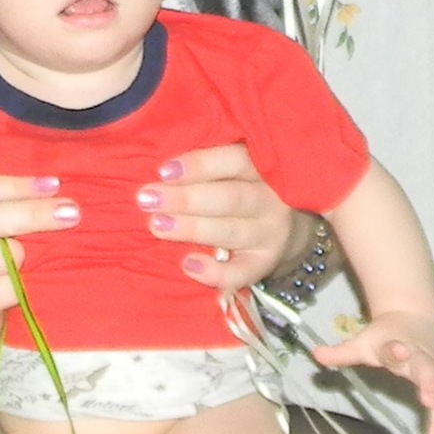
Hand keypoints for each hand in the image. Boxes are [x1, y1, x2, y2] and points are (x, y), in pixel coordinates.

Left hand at [138, 143, 298, 296]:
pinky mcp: (264, 265)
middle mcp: (270, 201)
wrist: (287, 227)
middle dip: (186, 199)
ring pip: (231, 232)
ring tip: (157, 226)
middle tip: (146, 199)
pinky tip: (188, 265)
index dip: (199, 165)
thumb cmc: (241, 187)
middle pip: (230, 198)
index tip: (163, 171)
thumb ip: (205, 167)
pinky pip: (242, 273)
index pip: (235, 161)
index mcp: (262, 168)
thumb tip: (157, 170)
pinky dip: (216, 273)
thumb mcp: (235, 170)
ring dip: (191, 228)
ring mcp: (270, 235)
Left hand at [313, 312, 433, 433]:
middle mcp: (424, 354)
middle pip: (429, 369)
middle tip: (429, 403)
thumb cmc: (387, 335)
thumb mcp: (363, 342)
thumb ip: (341, 352)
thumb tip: (316, 355)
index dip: (396, 351)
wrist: (415, 316)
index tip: (399, 352)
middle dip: (431, 384)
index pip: (396, 347)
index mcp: (400, 343)